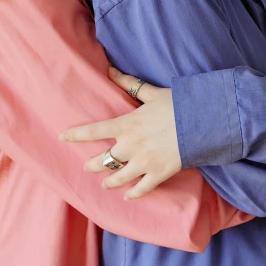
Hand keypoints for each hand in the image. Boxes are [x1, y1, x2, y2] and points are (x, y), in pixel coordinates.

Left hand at [59, 67, 181, 199]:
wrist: (202, 122)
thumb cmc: (177, 104)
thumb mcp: (151, 92)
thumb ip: (128, 83)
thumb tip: (109, 70)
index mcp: (126, 124)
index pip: (94, 131)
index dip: (77, 135)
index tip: (63, 137)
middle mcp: (130, 146)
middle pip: (103, 160)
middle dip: (92, 165)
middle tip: (87, 167)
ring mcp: (143, 162)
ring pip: (118, 177)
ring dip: (109, 181)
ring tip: (105, 184)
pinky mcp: (158, 174)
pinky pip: (141, 189)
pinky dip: (133, 193)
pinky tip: (128, 195)